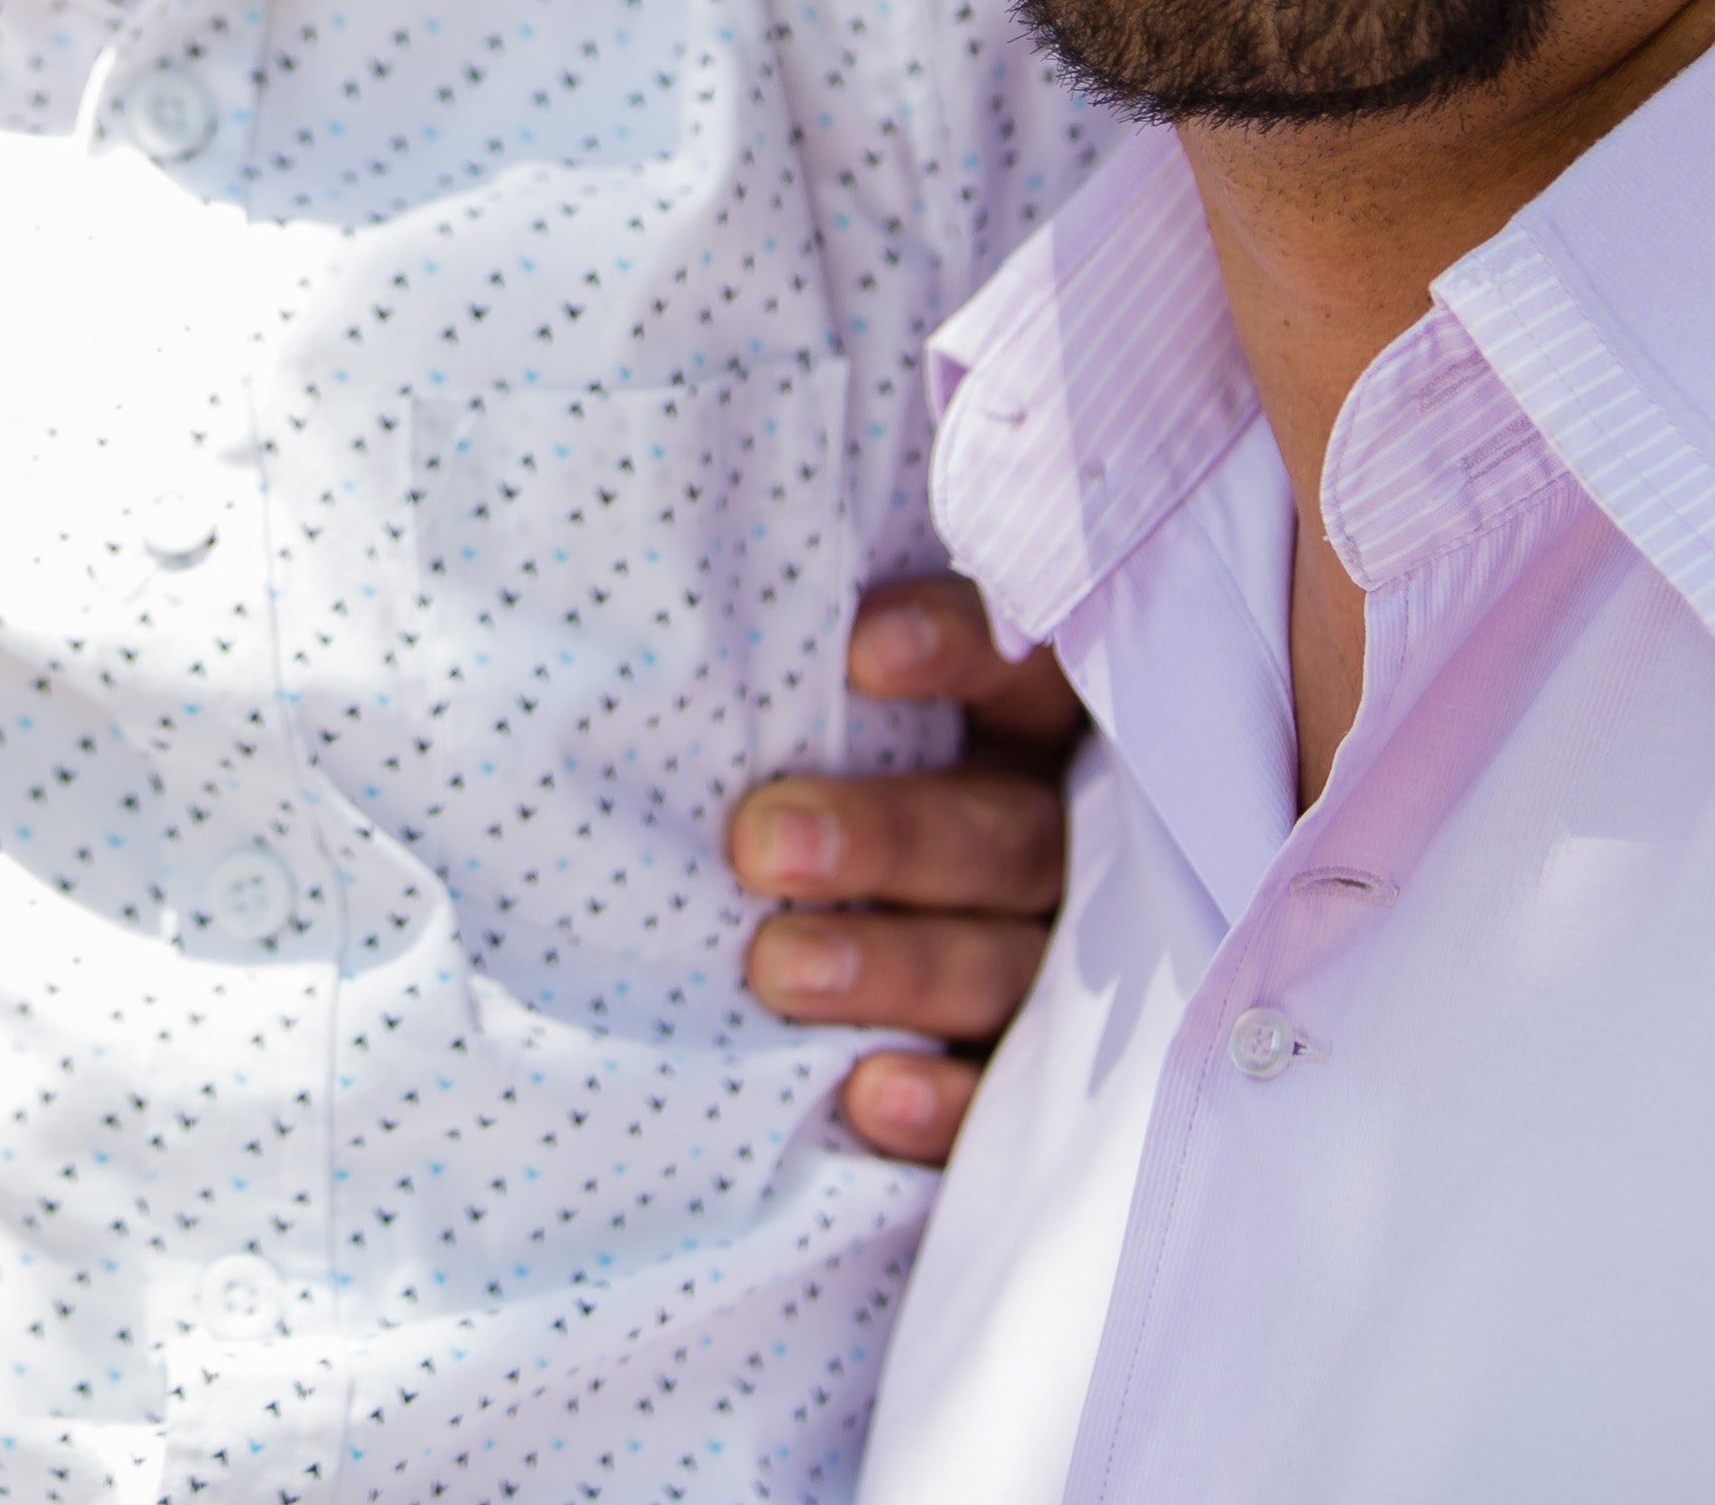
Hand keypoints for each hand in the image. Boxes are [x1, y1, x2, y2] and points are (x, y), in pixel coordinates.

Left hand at [729, 575, 1078, 1164]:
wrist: (808, 969)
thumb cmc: (789, 788)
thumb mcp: (813, 725)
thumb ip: (794, 685)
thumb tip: (661, 613)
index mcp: (1018, 728)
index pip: (1019, 668)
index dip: (957, 651)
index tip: (858, 652)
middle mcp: (1053, 838)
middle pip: (1004, 833)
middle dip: (889, 837)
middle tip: (763, 843)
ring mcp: (1053, 963)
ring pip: (1004, 961)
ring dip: (897, 966)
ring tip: (779, 969)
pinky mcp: (1028, 1076)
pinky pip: (1004, 1095)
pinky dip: (947, 1101)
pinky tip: (872, 1095)